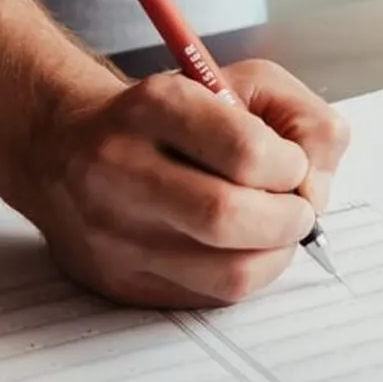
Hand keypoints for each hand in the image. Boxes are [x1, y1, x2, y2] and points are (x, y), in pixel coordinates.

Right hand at [0, 58, 350, 309]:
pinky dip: (244, 276)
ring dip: (274, 255)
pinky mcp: (116, 281)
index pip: (245, 151)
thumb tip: (317, 185)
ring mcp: (113, 233)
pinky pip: (206, 298)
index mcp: (155, 106)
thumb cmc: (170, 116)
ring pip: (225, 273)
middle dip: (289, 219)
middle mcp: (122, 169)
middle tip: (298, 210)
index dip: (291, 166)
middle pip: (228, 218)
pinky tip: (242, 249)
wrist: (66, 147)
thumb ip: (302, 120)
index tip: (295, 164)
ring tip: (274, 229)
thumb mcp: (241, 83)